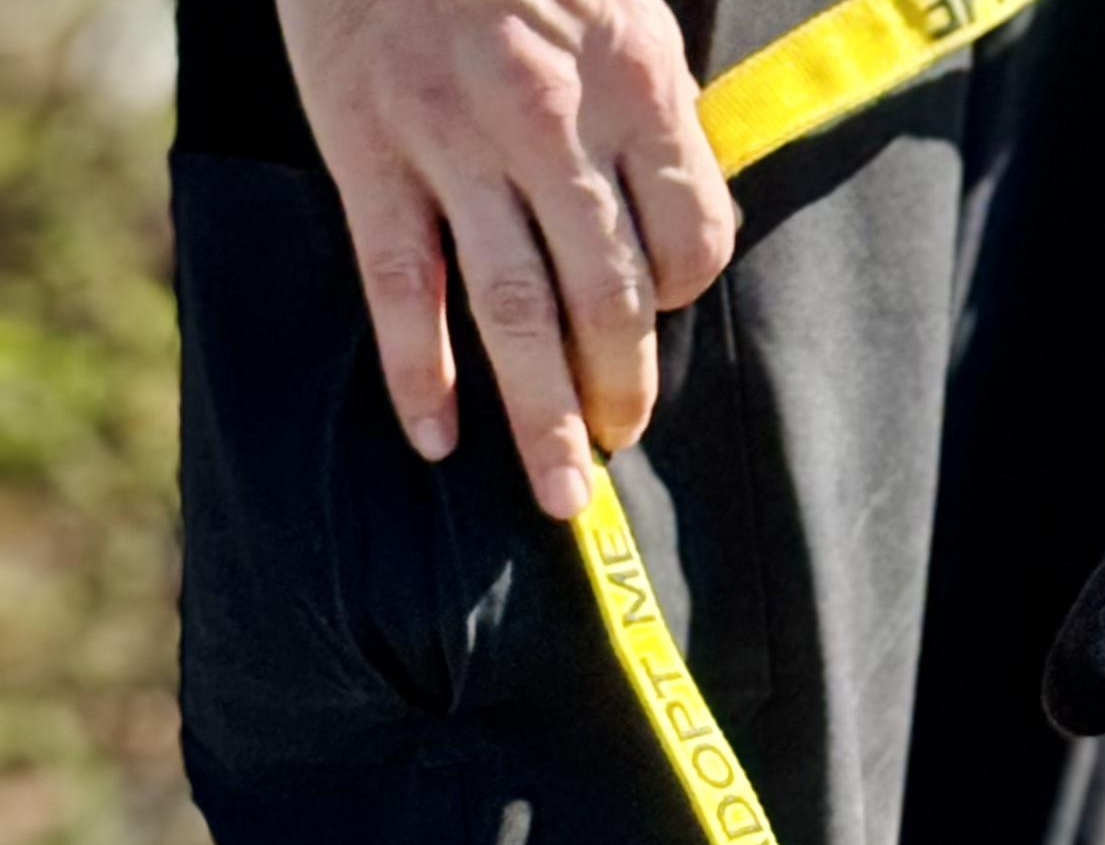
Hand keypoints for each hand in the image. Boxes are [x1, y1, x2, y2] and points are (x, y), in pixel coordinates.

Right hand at [279, 0, 737, 517]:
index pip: (692, 240)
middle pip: (609, 298)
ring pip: (515, 311)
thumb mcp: (620, 10)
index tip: (657, 316)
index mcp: (633, 85)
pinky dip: (418, 372)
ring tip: (560, 494)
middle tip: (619, 444)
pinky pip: (403, 284)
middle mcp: (550, 122)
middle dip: (622, 389)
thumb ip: (653, 120)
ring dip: (542, 417)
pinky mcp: (369, 149)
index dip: (681, 298)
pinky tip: (436, 438)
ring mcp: (454, 140)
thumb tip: (676, 233)